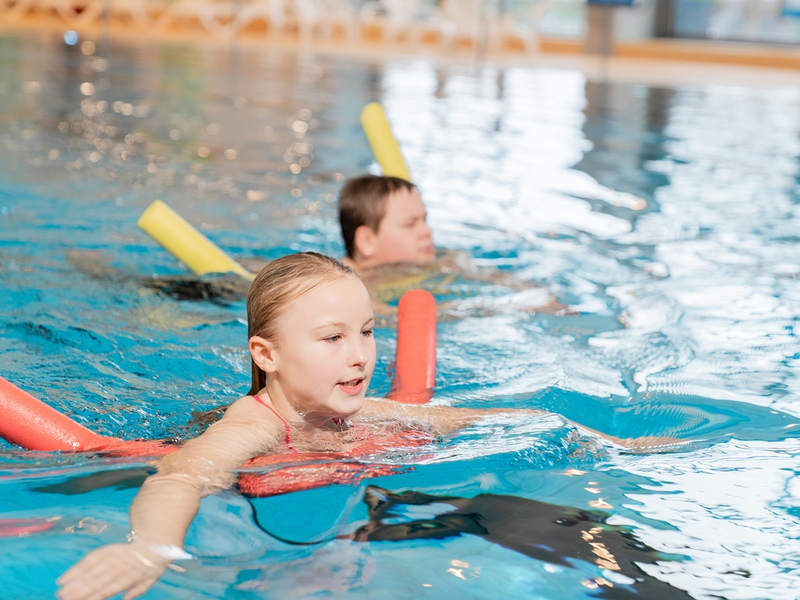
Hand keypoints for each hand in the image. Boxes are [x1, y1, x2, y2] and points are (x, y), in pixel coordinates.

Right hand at [57, 542, 172, 599]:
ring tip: (61, 592)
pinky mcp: (107, 550)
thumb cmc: (151, 565)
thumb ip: (138, 590)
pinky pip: (90, 559)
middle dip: (79, 591)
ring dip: (74, 581)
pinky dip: (77, 567)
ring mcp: (112, 556)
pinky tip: (66, 577)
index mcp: (130, 576)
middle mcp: (119, 566)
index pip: (108, 589)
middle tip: (63, 598)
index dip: (93, 596)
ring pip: (91, 570)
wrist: (153, 541)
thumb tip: (125, 599)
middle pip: (96, 580)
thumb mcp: (150, 579)